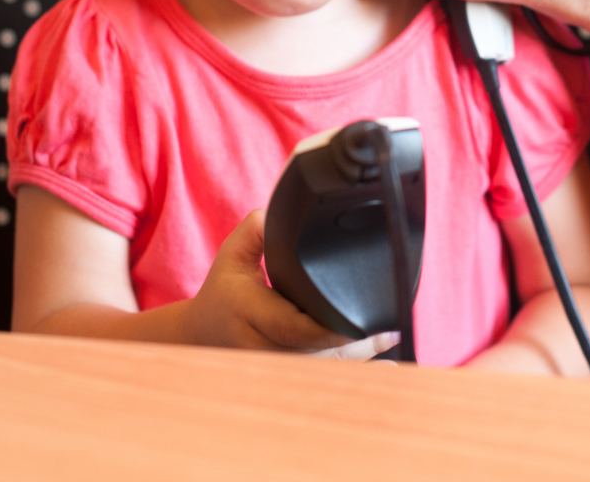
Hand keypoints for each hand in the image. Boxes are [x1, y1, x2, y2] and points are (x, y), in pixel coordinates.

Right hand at [180, 209, 397, 357]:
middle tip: (387, 330)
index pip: (291, 328)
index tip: (356, 319)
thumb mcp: (233, 253)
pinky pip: (321, 377)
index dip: (326, 329)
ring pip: (319, 370)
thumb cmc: (225, 287)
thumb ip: (257, 229)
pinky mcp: (285, 373)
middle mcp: (261, 346)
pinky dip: (352, 371)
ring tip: (389, 341)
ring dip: (357, 359)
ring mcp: (272, 366)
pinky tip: (383, 369)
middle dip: (352, 345)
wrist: (201, 332)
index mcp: (249, 313)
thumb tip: (278, 212)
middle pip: (312, 354)